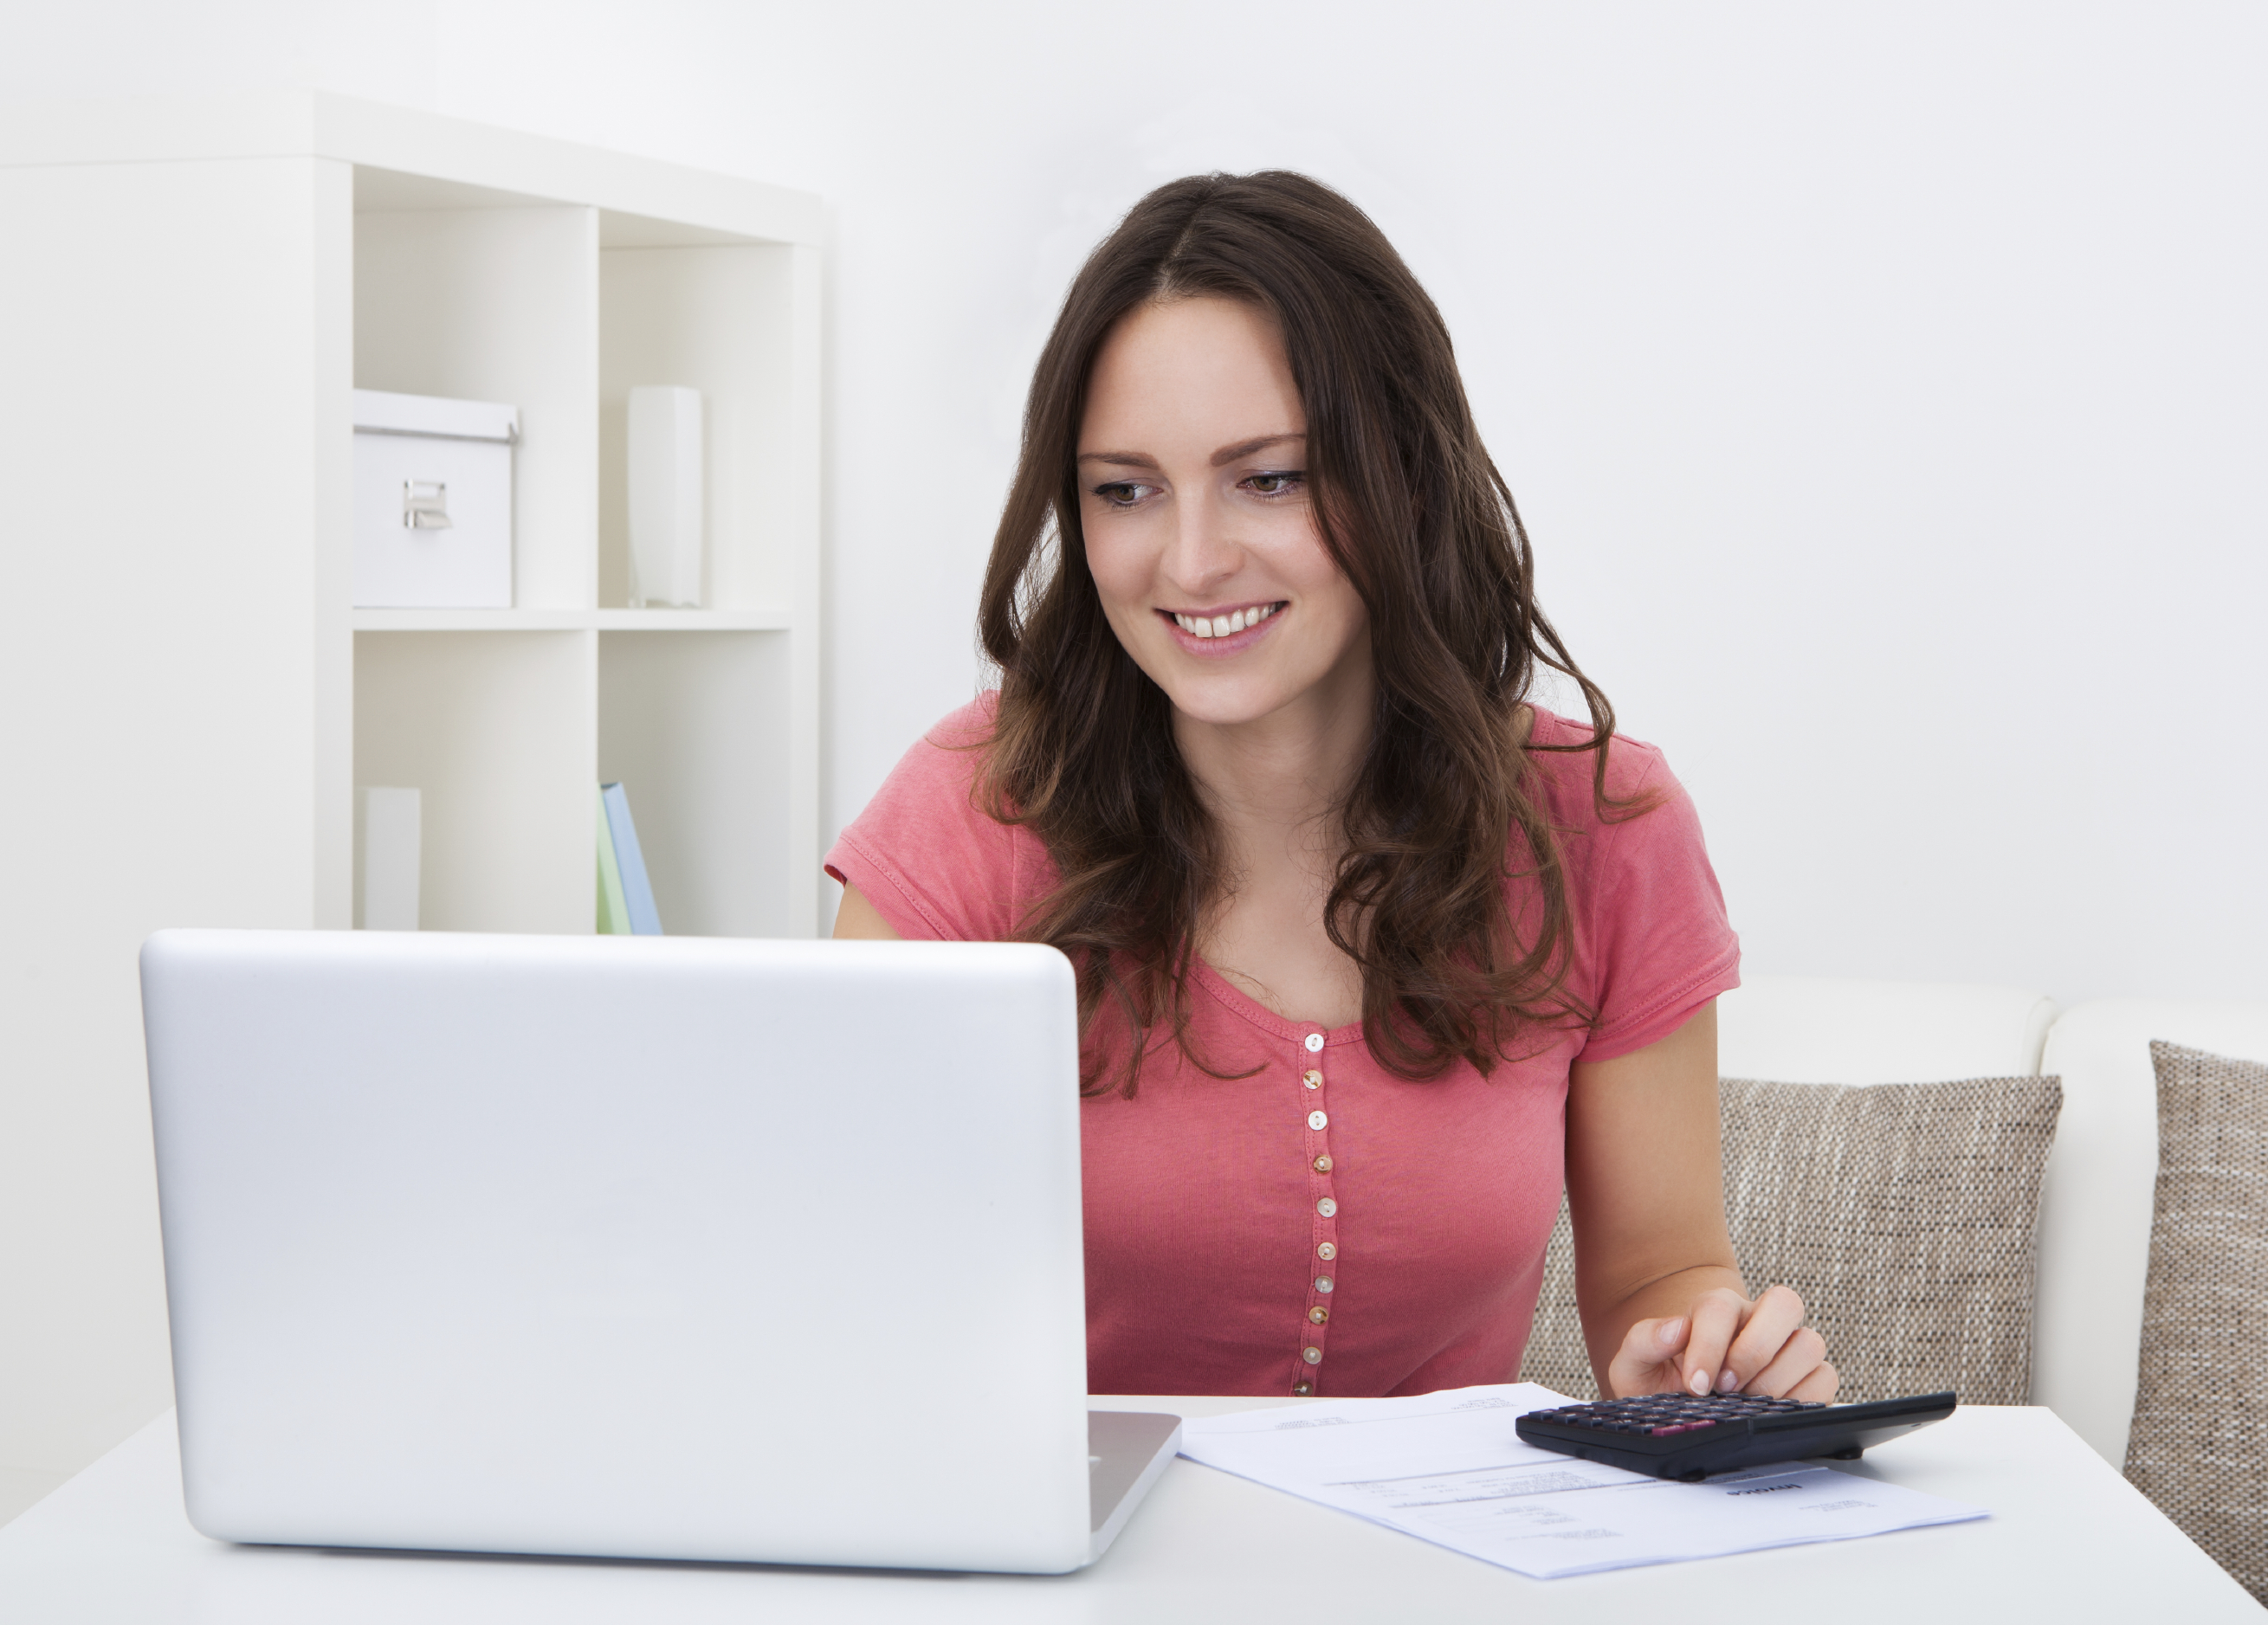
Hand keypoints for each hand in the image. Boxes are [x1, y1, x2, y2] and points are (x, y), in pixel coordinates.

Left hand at [1606, 1284, 1838, 1401]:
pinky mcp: (1809, 1378)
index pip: (1721, 1308)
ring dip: (1777, 1379)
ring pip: (1810, 1342)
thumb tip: (1675, 1329)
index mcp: (1716, 1310)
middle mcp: (1757, 1321)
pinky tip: (1770, 1412)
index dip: (1710, 1346)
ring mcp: (1787, 1348)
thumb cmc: (1659, 1380)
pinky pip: (1825, 1378)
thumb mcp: (1635, 1364)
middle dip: (1755, 1350)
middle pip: (1784, 1303)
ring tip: (1746, 1404)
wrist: (1676, 1408)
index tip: (1696, 1384)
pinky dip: (1803, 1398)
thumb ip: (1644, 1341)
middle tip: (1728, 1387)